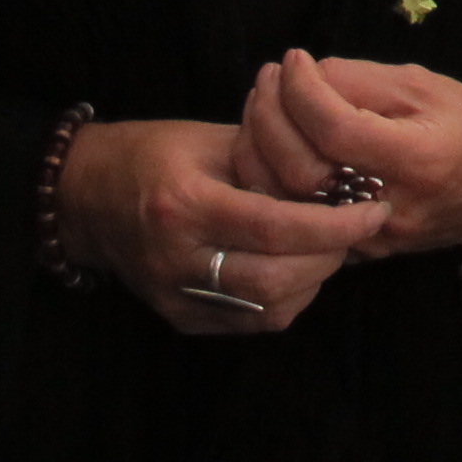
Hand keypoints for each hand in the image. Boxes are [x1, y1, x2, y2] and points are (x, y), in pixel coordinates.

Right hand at [54, 115, 388, 335]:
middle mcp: (178, 258)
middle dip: (331, 255)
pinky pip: (250, 321)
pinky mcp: (180, 318)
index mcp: (186, 204)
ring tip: (331, 245)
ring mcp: (176, 296)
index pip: (276, 227)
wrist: (87, 196)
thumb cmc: (156, 153)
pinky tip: (299, 267)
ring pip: (268, 308)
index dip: (335, 223)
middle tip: (357, 227)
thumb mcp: (214, 139)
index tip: (374, 208)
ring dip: (315, 279)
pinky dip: (288, 298)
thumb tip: (340, 175)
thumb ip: (272, 161)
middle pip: (276, 277)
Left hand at [233, 51, 461, 258]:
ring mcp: (369, 238)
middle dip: (271, 116)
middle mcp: (391, 208)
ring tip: (264, 102)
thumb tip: (307, 77)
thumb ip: (364, 81)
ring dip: (259, 148)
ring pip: (287, 202)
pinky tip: (269, 142)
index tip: (294, 58)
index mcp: (419, 160)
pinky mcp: (354, 251)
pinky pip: (296, 218)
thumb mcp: (428, 86)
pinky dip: (270, 178)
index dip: (303, 92)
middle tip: (269, 76)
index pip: (337, 131)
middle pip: (302, 170)